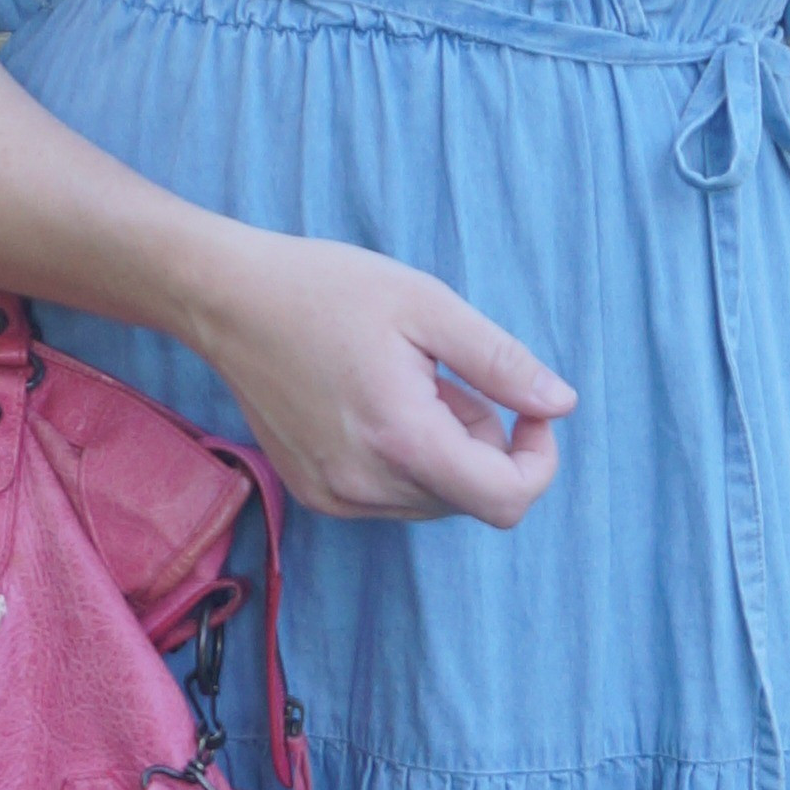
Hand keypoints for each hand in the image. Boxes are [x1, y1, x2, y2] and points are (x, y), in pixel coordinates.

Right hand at [187, 225, 573, 526]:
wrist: (227, 300)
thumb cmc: (327, 289)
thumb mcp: (428, 306)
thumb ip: (501, 362)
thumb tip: (562, 405)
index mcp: (402, 439)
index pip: (506, 500)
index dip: (538, 460)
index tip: (529, 410)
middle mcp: (366, 484)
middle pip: (473, 500)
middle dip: (486, 445)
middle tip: (450, 378)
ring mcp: (336, 496)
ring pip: (436, 500)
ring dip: (447, 452)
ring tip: (410, 386)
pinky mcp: (316, 494)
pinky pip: (394, 497)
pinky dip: (408, 461)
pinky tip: (376, 405)